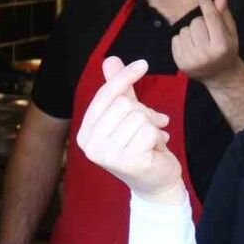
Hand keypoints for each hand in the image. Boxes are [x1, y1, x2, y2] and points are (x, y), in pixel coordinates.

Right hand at [75, 56, 183, 203]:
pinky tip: (155, 150)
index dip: (124, 77)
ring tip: (152, 140)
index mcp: (85, 133)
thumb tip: (110, 59)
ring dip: (153, 126)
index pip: (104, 96)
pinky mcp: (127, 162)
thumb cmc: (140, 146)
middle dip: (145, 112)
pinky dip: (159, 138)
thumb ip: (119, 90)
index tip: (143, 64)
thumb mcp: (128, 115)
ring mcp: (106, 155)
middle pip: (124, 104)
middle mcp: (90, 145)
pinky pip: (149, 131)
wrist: (156, 183)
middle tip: (152, 126)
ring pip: (139, 117)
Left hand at [171, 0, 240, 83]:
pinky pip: (175, 38)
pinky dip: (182, 39)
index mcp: (222, 45)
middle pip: (196, 22)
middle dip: (201, 23)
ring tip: (200, 42)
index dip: (205, 2)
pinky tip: (192, 48)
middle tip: (208, 34)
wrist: (220, 76)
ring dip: (191, 31)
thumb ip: (223, 11)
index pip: (211, 18)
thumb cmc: (227, 49)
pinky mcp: (180, 63)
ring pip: (184, 29)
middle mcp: (206, 54)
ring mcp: (192, 60)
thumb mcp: (230, 32)